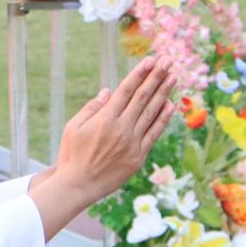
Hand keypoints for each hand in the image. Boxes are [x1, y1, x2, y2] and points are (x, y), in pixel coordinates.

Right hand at [53, 60, 177, 198]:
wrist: (78, 186)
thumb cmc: (72, 155)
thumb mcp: (73, 128)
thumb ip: (91, 108)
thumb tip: (108, 91)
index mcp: (104, 119)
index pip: (126, 90)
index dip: (139, 74)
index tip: (151, 60)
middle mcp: (121, 128)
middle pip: (143, 97)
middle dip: (156, 77)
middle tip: (168, 61)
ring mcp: (132, 143)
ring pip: (152, 113)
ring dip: (164, 93)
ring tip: (173, 77)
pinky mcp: (138, 156)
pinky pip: (154, 134)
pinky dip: (163, 119)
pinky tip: (170, 105)